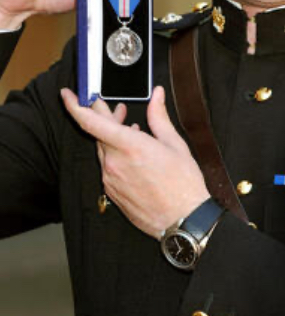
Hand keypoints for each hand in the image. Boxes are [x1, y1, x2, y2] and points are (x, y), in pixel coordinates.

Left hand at [60, 86, 209, 238]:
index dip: (75, 105)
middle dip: (104, 118)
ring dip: (111, 137)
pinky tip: (130, 153)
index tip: (68, 95)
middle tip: (115, 108)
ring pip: (103, 150)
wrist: (183, 220)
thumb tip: (156, 95)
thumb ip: (159, 116)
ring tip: (129, 129)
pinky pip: (107, 167)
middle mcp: (115, 163)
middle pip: (98, 133)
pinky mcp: (112, 192)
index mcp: (130, 147)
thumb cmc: (183, 185)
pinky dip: (115, 155)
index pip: (91, 122)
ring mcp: (111, 179)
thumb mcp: (175, 144)